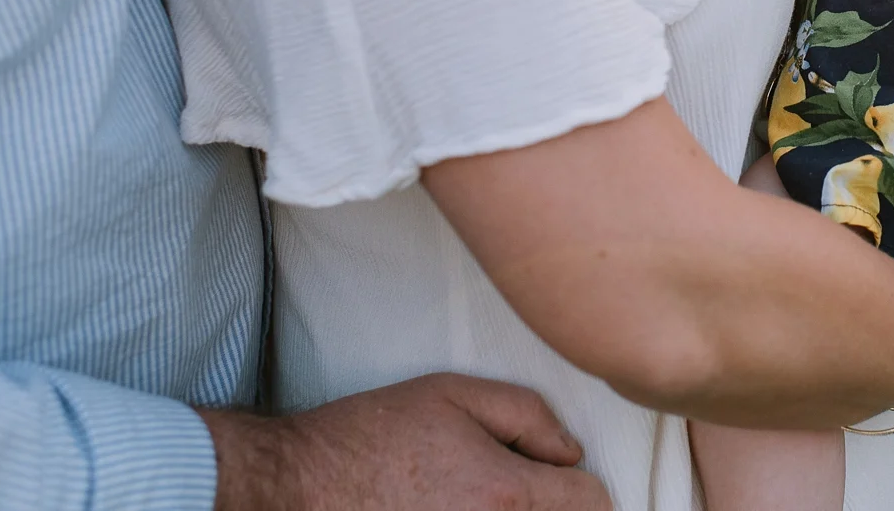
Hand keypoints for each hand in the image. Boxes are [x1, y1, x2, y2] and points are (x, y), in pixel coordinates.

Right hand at [204, 373, 608, 510]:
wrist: (302, 484)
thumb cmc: (375, 434)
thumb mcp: (454, 395)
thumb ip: (527, 415)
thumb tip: (570, 451)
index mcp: (507, 492)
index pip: (591, 504)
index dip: (586, 486)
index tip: (564, 478)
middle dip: (553, 508)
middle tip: (527, 489)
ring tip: (481, 499)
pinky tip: (458, 510)